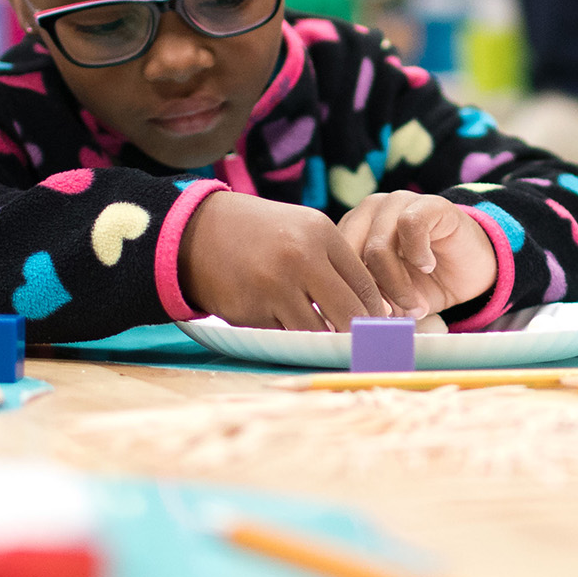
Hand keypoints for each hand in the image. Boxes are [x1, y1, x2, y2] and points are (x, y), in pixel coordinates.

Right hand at [181, 191, 395, 330]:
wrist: (198, 232)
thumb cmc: (262, 234)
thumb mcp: (303, 230)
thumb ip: (337, 264)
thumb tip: (375, 311)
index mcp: (321, 233)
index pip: (365, 285)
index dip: (375, 313)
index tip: (379, 328)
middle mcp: (301, 257)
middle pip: (349, 314)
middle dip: (358, 335)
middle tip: (363, 346)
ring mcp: (275, 284)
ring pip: (317, 332)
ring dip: (324, 341)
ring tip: (328, 342)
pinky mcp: (252, 309)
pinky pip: (285, 336)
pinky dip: (292, 338)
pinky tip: (292, 331)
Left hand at [336, 191, 496, 318]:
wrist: (471, 269)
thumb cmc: (424, 284)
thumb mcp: (391, 297)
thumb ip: (369, 301)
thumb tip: (345, 320)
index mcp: (351, 230)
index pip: (334, 262)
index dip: (346, 295)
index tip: (361, 323)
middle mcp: (369, 211)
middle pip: (351, 255)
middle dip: (369, 293)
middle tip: (388, 317)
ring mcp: (398, 202)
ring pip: (378, 246)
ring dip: (396, 284)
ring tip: (414, 304)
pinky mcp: (430, 203)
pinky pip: (411, 225)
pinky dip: (418, 254)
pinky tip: (428, 268)